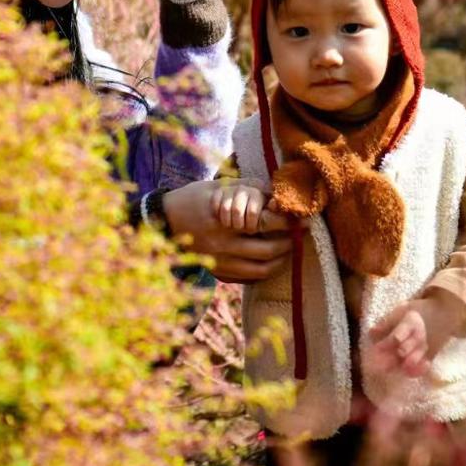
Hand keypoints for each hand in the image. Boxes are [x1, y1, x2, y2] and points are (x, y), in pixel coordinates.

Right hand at [163, 179, 293, 282]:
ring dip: (281, 260)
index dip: (287, 222)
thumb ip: (247, 189)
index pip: (265, 223)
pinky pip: (249, 278)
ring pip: (262, 269)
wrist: (164, 221)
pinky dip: (265, 271)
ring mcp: (220, 261)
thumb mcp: (218, 186)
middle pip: (268, 250)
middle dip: (289, 242)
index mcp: (224, 219)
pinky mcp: (217, 272)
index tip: (302, 218)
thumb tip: (277, 196)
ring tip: (289, 249)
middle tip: (299, 234)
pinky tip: (272, 260)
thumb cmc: (194, 198)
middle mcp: (222, 244)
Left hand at [368, 291, 465, 376]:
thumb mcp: (403, 309)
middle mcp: (420, 337)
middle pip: (403, 351)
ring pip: (412, 361)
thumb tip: (371, 333)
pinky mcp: (431, 356)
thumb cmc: (420, 311)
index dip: (384, 345)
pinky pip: (422, 368)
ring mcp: (426, 348)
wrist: (445, 314)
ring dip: (397, 367)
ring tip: (385, 371)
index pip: (397, 336)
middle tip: (374, 366)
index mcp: (411, 323)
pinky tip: (403, 373)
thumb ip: (387, 321)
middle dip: (388, 359)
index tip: (373, 350)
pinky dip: (413, 372)